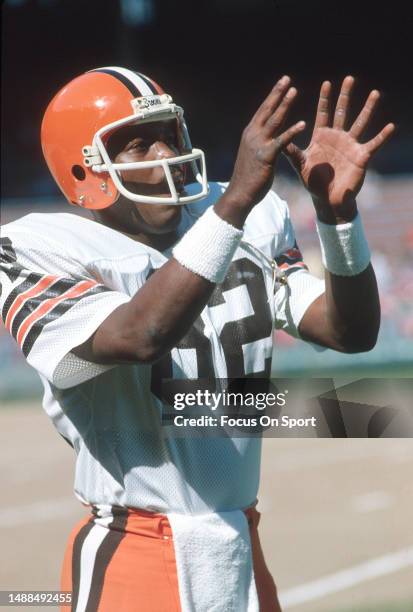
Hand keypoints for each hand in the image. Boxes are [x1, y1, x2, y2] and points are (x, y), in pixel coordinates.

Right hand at [225, 76, 305, 209]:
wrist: (240, 193)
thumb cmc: (247, 177)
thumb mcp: (252, 155)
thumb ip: (259, 144)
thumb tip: (265, 138)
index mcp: (250, 134)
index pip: (262, 111)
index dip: (272, 96)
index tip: (281, 83)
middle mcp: (252, 135)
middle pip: (267, 110)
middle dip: (277, 93)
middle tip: (287, 79)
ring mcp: (258, 144)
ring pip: (274, 120)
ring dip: (285, 105)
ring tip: (294, 91)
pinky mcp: (266, 156)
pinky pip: (282, 141)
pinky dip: (292, 131)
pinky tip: (303, 123)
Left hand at [284, 76, 394, 222]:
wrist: (327, 198)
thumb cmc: (312, 181)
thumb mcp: (300, 165)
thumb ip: (292, 152)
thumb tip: (279, 141)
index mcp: (321, 137)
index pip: (323, 113)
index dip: (325, 99)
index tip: (327, 83)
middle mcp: (337, 137)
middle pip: (342, 112)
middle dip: (345, 96)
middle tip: (349, 78)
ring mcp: (350, 145)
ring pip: (360, 123)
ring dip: (368, 108)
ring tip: (374, 93)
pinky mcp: (361, 156)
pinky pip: (373, 144)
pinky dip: (382, 136)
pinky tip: (390, 127)